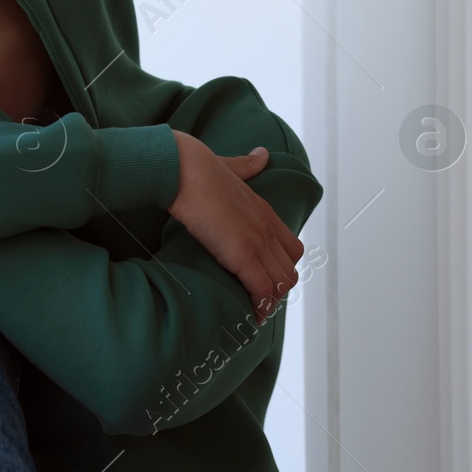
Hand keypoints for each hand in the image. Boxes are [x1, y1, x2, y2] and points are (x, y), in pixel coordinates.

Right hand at [168, 131, 302, 322]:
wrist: (181, 168)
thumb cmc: (197, 167)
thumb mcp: (231, 165)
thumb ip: (247, 165)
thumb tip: (261, 155)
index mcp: (264, 210)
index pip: (291, 248)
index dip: (279, 268)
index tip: (263, 281)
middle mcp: (267, 227)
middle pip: (288, 270)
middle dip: (275, 291)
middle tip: (254, 303)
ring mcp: (257, 240)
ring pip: (280, 283)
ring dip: (268, 302)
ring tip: (251, 313)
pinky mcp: (242, 253)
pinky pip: (262, 289)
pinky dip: (259, 306)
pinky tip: (249, 316)